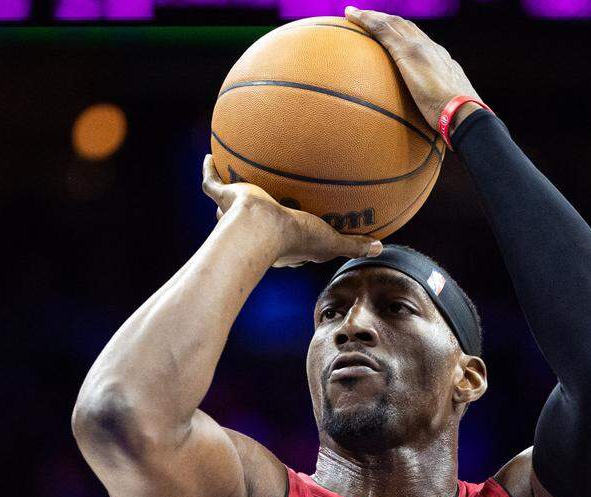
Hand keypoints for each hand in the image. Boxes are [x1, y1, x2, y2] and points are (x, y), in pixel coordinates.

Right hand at [200, 155, 382, 267]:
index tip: (301, 225)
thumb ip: (353, 244)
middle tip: (264, 203)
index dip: (293, 234)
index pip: (285, 240)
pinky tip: (210, 155)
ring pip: (228, 205)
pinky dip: (210, 170)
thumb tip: (381, 247)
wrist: (260, 227)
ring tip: (233, 178)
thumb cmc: (294, 237)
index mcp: (278, 243)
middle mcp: (252, 228)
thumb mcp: (330, 241)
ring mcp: (233, 214)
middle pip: (255, 221)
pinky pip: (211, 182)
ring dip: (229, 193)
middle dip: (257, 214)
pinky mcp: (223, 198)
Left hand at [345, 6, 482, 131]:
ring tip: (353, 14)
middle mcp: (431, 49)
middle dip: (387, 20)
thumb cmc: (456, 122)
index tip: (392, 36)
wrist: (463, 113)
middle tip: (367, 18)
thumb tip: (427, 132)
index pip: (420, 42)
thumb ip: (434, 116)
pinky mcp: (408, 52)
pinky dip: (366, 20)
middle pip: (405, 27)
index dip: (404, 35)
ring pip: (392, 23)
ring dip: (372, 16)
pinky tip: (350, 17)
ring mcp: (420, 48)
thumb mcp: (444, 115)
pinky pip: (381, 30)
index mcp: (442, 62)